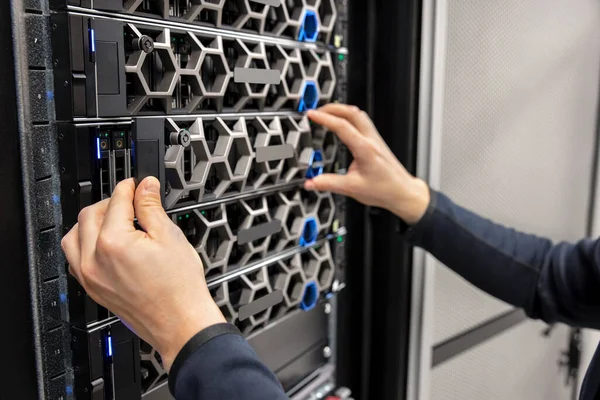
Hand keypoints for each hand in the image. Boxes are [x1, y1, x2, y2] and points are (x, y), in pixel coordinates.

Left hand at [61, 177, 224, 370]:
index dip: (130, 187)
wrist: (179, 321)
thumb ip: (151, 207)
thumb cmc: (178, 287)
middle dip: (110, 202)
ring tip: (115, 220)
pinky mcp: (91, 288)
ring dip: (90, 222)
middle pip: (90, 214)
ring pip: (74, 236)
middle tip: (131, 200)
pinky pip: (74, 259)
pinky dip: (84, 244)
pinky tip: (104, 243)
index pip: (116, 201)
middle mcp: (94, 259)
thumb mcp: (170, 237)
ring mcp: (89, 276)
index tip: (138, 184)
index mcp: (113, 242)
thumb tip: (145, 186)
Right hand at [305, 104, 429, 223]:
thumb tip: (311, 182)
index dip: (325, 119)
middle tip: (317, 110)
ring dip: (342, 110)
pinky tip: (342, 123)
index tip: (312, 115)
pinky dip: (349, 117)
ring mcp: (375, 139)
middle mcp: (371, 140)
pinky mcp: (376, 142)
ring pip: (358, 115)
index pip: (342, 127)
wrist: (403, 192)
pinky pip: (362, 122)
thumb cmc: (384, 190)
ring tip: (327, 113)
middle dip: (332, 108)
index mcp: (365, 150)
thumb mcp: (352, 189)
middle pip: (352, 113)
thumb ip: (329, 184)